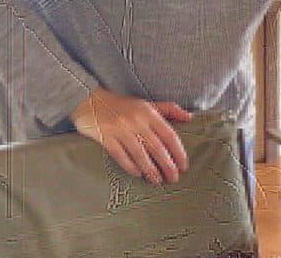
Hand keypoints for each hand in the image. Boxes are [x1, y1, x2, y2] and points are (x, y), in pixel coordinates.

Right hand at [70, 87, 191, 184]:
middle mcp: (136, 121)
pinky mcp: (105, 137)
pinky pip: (119, 154)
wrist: (90, 100)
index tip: (184, 165)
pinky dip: (129, 165)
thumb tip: (190, 117)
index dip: (178, 152)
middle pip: (156, 147)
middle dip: (167, 165)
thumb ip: (169, 109)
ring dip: (150, 169)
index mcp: (149, 113)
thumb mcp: (147, 103)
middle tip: (174, 178)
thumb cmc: (123, 105)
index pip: (169, 135)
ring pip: (139, 153)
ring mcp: (120, 130)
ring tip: (157, 181)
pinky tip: (137, 174)